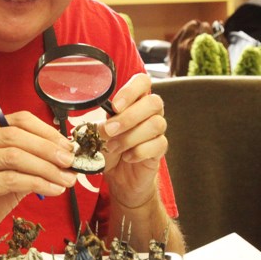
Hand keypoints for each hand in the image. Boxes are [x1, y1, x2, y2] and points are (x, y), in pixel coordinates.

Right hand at [0, 111, 76, 251]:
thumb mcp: (8, 177)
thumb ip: (30, 165)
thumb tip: (63, 158)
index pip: (16, 120)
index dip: (45, 130)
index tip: (67, 145)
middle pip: (14, 135)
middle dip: (48, 148)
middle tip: (70, 161)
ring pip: (12, 156)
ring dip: (45, 167)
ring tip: (66, 179)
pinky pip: (8, 180)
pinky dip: (35, 183)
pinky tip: (51, 190)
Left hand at [101, 73, 166, 208]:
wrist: (119, 177)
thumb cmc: (109, 149)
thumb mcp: (99, 135)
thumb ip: (101, 126)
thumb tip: (105, 124)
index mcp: (134, 101)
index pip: (143, 81)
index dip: (131, 90)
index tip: (115, 106)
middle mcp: (150, 112)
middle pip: (154, 102)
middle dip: (129, 117)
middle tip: (110, 130)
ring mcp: (157, 131)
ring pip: (156, 124)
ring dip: (131, 136)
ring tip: (114, 147)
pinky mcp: (160, 149)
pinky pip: (158, 144)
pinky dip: (139, 151)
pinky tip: (127, 157)